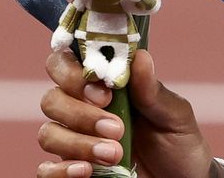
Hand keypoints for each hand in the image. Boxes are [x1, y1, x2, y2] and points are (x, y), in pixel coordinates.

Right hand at [38, 46, 219, 177]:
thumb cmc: (178, 140)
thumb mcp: (173, 113)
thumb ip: (151, 90)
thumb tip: (140, 57)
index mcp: (104, 86)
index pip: (66, 63)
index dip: (74, 73)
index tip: (105, 90)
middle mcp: (82, 110)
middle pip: (51, 100)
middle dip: (80, 113)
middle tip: (115, 127)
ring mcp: (74, 141)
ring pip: (48, 134)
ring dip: (78, 143)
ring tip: (115, 154)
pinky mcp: (71, 170)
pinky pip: (45, 170)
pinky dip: (61, 170)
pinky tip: (87, 171)